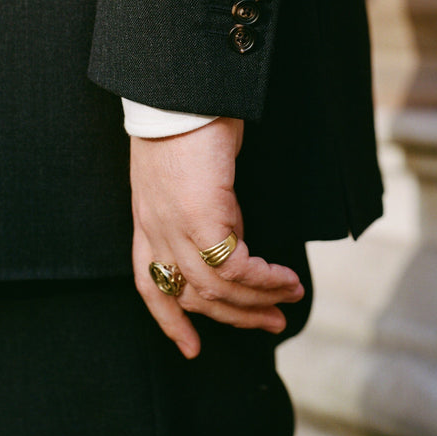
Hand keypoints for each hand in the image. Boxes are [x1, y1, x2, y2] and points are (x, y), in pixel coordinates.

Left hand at [130, 117, 304, 358]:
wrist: (180, 88)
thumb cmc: (188, 117)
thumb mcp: (187, 169)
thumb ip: (202, 204)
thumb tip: (232, 228)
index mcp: (146, 217)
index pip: (150, 282)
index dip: (171, 319)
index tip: (190, 347)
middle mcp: (155, 228)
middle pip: (189, 295)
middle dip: (233, 318)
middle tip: (271, 324)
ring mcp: (173, 225)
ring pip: (215, 289)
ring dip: (257, 304)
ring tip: (289, 302)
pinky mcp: (199, 216)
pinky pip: (236, 268)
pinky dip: (265, 280)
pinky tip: (287, 278)